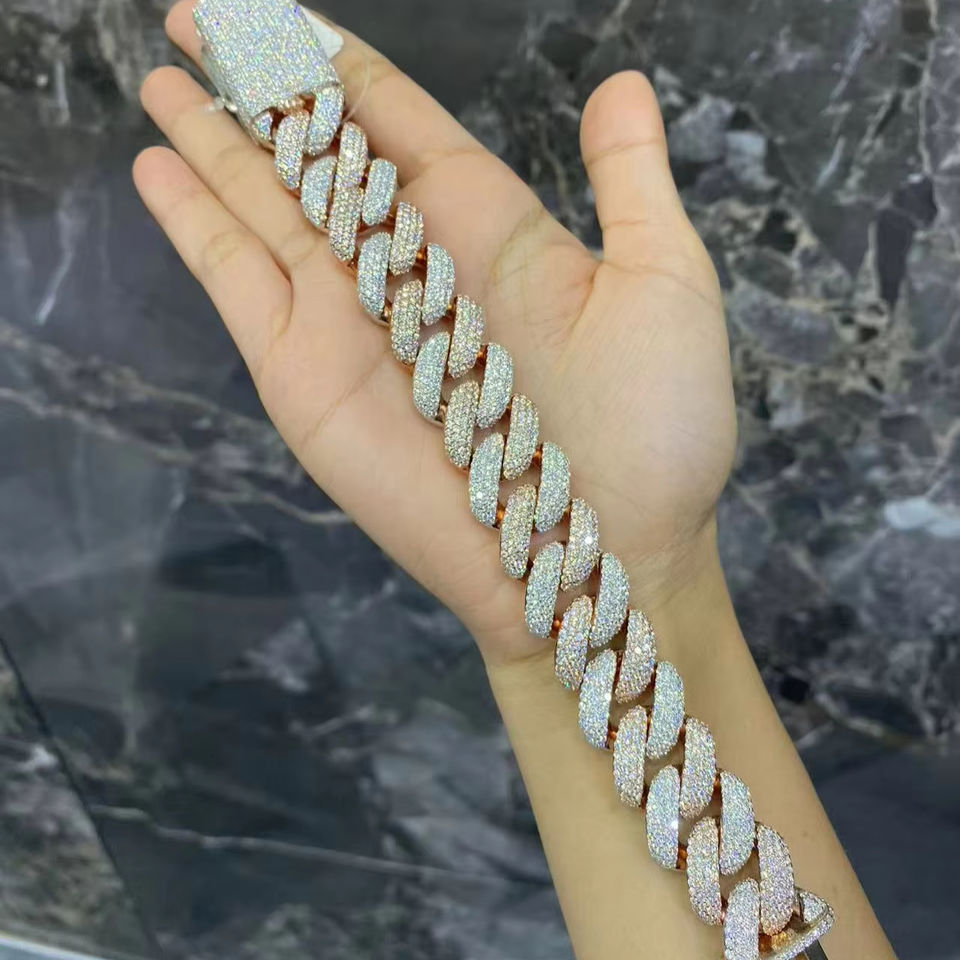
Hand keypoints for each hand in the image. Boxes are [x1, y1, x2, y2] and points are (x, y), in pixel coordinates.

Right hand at [135, 1, 735, 666]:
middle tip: (192, 17)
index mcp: (487, 225)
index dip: (336, 61)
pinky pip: (238, 285)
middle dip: (256, 85)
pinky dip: (195, 228)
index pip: (395, 119)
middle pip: (315, 151)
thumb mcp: (663, 283)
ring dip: (213, 143)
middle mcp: (410, 264)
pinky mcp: (306, 378)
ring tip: (162, 81)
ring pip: (264, 206)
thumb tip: (622, 86)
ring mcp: (350, 320)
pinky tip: (159, 173)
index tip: (281, 12)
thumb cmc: (657, 430)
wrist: (605, 555)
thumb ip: (630, 182)